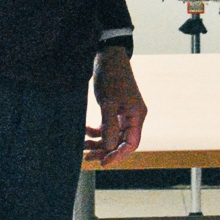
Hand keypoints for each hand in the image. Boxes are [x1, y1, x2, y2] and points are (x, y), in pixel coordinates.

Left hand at [86, 45, 145, 164]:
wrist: (108, 56)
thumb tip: (108, 148)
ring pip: (113, 136)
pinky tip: (85, 131)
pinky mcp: (115, 109)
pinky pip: (108, 127)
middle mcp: (133, 117)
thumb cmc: (111, 76)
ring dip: (99, 142)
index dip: (117, 155)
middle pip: (120, 142)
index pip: (130, 144)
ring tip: (83, 145)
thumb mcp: (108, 102)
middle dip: (105, 150)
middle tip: (87, 156)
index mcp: (136, 116)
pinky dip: (97, 131)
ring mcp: (124, 114)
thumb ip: (109, 126)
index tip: (102, 163)